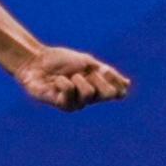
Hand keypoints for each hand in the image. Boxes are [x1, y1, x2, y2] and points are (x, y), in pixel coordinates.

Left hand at [14, 46, 129, 111]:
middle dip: (96, 78)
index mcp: (97, 88)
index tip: (103, 69)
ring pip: (89, 93)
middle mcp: (89, 99)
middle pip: (108, 94)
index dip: (114, 81)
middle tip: (81, 72)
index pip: (118, 93)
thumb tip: (128, 85)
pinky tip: (56, 81)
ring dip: (78, 79)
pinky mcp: (61, 105)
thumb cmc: (61, 61)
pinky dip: (63, 81)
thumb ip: (107, 74)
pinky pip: (70, 92)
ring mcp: (75, 103)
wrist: (37, 60)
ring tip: (68, 76)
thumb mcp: (88, 63)